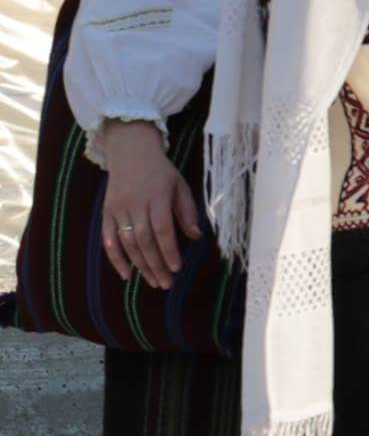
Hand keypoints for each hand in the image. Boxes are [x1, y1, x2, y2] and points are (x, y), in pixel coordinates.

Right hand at [93, 121, 199, 286]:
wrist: (130, 152)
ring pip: (127, 242)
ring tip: (153, 282)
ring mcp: (117, 209)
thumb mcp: (180, 185)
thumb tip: (196, 237)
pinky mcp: (106, 213)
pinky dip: (115, 258)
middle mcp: (135, 203)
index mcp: (157, 196)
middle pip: (144, 240)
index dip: (169, 250)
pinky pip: (108, 239)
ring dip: (140, 265)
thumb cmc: (161, 172)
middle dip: (156, 264)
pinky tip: (126, 274)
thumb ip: (186, 211)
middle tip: (166, 283)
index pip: (162, 229)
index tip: (177, 268)